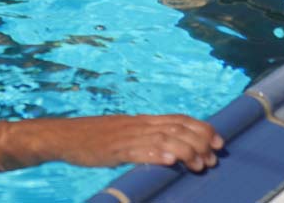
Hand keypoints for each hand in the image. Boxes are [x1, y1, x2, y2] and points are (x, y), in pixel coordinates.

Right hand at [41, 114, 221, 171]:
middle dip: (200, 142)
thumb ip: (145, 138)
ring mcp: (127, 136)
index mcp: (142, 120)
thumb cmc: (94, 138)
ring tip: (199, 164)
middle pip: (177, 128)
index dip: (201, 128)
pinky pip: (139, 150)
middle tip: (213, 159)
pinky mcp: (115, 149)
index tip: (218, 141)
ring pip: (164, 138)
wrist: (65, 136)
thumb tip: (170, 148)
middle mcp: (139, 125)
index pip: (178, 119)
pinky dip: (156, 154)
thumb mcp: (124, 134)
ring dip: (186, 151)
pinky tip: (169, 160)